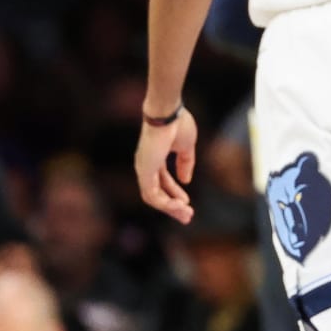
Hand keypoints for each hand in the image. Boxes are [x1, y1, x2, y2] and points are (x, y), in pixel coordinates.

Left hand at [136, 107, 197, 223]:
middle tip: (187, 216)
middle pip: (157, 192)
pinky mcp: (144, 172)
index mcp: (155, 158)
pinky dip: (165, 203)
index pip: (163, 181)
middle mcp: (146, 165)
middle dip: (173, 205)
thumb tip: (186, 180)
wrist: (168, 113)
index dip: (175, 192)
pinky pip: (152, 195)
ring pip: (154, 197)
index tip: (187, 202)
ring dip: (170, 208)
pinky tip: (178, 206)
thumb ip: (185, 163)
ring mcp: (143, 169)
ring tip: (186, 214)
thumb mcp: (186, 147)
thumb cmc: (177, 124)